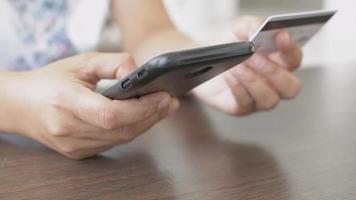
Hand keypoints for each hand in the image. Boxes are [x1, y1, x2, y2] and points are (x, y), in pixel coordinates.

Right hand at [6, 53, 178, 158]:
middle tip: (169, 101)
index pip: (110, 114)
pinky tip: (142, 117)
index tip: (163, 96)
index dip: (142, 108)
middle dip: (152, 115)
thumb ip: (113, 62)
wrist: (22, 106)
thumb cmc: (51, 81)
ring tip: (162, 107)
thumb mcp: (81, 62)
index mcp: (65, 102)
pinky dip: (132, 129)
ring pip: (122, 139)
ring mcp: (74, 146)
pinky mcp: (79, 153)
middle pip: (122, 129)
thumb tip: (140, 73)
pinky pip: (114, 143)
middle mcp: (68, 129)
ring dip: (146, 123)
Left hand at [193, 16, 301, 114]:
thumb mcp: (241, 27)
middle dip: (273, 71)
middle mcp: (274, 83)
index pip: (295, 58)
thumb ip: (255, 25)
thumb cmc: (229, 44)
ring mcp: (259, 98)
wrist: (203, 59)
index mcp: (280, 61)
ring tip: (237, 64)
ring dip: (252, 80)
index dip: (291, 49)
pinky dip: (237, 86)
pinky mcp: (241, 107)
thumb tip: (265, 28)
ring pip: (269, 99)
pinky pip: (245, 102)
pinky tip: (228, 73)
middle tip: (253, 56)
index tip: (280, 37)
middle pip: (291, 87)